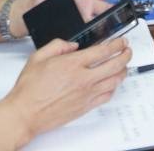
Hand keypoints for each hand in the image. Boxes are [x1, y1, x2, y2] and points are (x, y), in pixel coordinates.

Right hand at [0, 37, 130, 141]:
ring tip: (123, 65)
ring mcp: (87, 94)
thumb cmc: (29, 89)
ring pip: (115, 81)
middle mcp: (83, 79)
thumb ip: (57, 45)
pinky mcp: (86, 107)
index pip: (104, 51)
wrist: (25, 113)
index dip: (117, 44)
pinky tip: (112, 83)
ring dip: (123, 71)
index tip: (121, 41)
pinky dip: (114, 87)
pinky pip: (107, 96)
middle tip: (127, 50)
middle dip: (126, 55)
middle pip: (115, 65)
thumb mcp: (38, 57)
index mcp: (73, 64)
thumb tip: (72, 44)